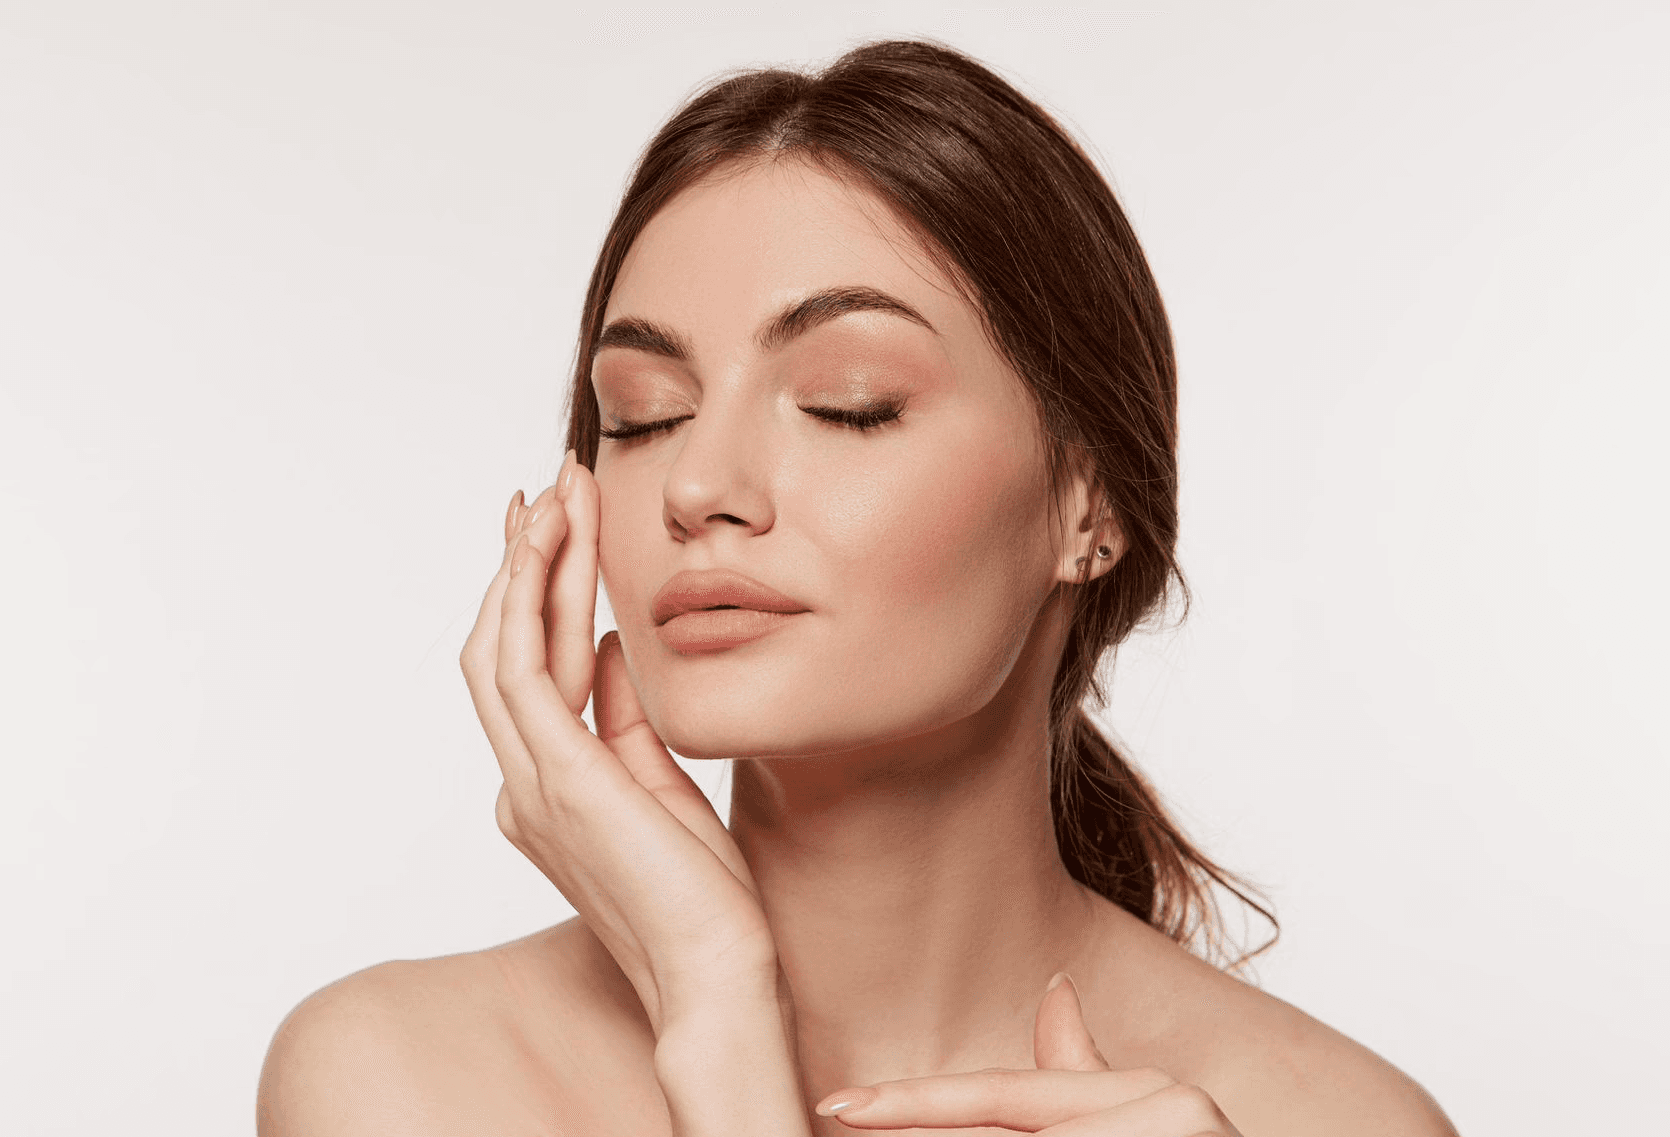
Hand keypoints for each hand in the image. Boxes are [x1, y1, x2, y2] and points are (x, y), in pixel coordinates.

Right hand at [459, 451, 778, 1033]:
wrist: (716, 967)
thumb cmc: (701, 892)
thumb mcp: (661, 781)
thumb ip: (626, 715)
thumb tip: (617, 644)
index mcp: (544, 787)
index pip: (530, 669)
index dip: (536, 594)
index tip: (555, 529)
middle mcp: (522, 783)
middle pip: (503, 645)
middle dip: (523, 562)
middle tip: (546, 486)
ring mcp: (530, 784)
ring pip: (503, 646)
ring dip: (527, 564)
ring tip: (553, 493)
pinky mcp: (558, 781)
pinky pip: (526, 670)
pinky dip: (531, 600)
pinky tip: (549, 545)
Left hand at [813, 974, 1243, 1134]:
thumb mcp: (1146, 1123)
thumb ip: (1087, 1075)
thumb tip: (1057, 983)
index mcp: (1156, 1098)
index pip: (1006, 1099)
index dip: (913, 1104)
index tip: (837, 1105)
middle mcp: (1173, 1107)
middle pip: (1007, 1131)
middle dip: (920, 1133)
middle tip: (841, 1116)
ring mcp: (1174, 1134)